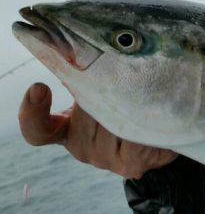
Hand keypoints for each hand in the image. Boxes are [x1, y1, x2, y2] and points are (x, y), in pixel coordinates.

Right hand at [18, 83, 177, 178]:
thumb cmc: (127, 107)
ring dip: (131, 103)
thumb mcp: (102, 92)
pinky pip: (135, 131)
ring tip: (144, 99)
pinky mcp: (129, 163)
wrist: (163, 136)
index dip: (32, 112)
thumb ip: (85, 80)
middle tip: (125, 81)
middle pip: (88, 109)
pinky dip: (145, 118)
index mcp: (67, 130)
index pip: (39, 130)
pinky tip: (152, 114)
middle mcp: (82, 148)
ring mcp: (104, 158)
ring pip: (114, 118)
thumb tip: (74, 51)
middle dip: (108, 90)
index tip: (39, 87)